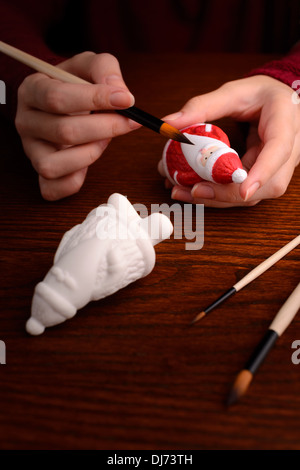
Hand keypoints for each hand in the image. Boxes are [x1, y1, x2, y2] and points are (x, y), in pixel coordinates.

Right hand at [15, 52, 139, 199]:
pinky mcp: (40, 174)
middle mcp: (26, 123)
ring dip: (89, 155)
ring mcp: (31, 151)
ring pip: (54, 165)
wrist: (57, 102)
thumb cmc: (73, 85)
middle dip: (105, 128)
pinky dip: (75, 181)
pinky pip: (53, 189)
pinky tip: (90, 158)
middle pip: (63, 132)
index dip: (96, 99)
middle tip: (129, 122)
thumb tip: (120, 92)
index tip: (126, 100)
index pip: (57, 98)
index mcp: (32, 91)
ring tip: (104, 140)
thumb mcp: (87, 66)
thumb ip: (105, 69)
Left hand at [160, 76, 299, 206]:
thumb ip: (202, 106)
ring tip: (183, 191)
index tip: (244, 191)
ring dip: (218, 198)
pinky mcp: (264, 178)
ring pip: (255, 194)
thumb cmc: (261, 95)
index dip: (263, 172)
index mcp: (285, 122)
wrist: (279, 102)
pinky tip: (193, 189)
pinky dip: (218, 194)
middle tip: (192, 191)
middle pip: (268, 184)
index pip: (280, 150)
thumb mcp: (233, 92)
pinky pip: (243, 191)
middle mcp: (289, 150)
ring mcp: (279, 168)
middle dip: (228, 193)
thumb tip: (170, 123)